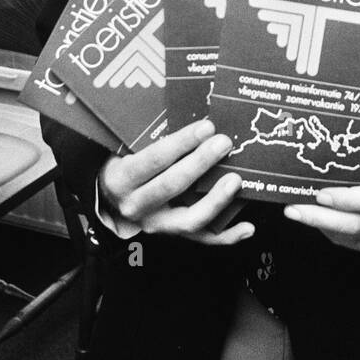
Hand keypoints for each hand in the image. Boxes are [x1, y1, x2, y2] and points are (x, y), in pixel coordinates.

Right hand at [98, 118, 253, 245]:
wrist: (112, 197)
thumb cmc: (126, 165)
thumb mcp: (129, 149)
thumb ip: (154, 136)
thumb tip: (196, 120)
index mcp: (122, 179)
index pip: (155, 159)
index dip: (182, 143)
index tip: (206, 127)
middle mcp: (136, 205)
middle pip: (172, 186)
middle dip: (201, 163)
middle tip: (224, 143)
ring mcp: (155, 225)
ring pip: (188, 219)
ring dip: (215, 200)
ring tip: (236, 180)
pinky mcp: (172, 235)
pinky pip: (203, 238)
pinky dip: (227, 235)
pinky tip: (247, 227)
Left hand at [283, 152, 359, 252]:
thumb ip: (344, 161)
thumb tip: (307, 168)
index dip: (345, 200)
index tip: (319, 194)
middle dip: (322, 217)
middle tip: (295, 209)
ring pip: (353, 236)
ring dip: (322, 226)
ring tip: (301, 213)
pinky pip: (354, 244)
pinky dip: (332, 234)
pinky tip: (319, 222)